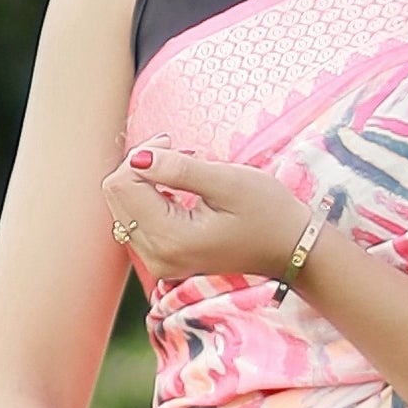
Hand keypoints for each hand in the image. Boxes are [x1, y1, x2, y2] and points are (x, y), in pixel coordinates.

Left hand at [101, 150, 318, 285]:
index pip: (122, 185)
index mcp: (171, 239)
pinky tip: (178, 190)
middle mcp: (157, 257)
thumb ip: (179, 169)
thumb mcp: (227, 182)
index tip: (175, 145)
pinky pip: (136, 221)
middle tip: (179, 152)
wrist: (290, 248)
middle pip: (116, 196)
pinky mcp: (163, 260)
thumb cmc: (267, 212)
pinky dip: (151, 198)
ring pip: (123, 207)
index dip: (143, 155)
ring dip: (145, 181)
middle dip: (141, 167)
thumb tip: (136, 158)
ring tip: (184, 171)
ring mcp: (158, 262)